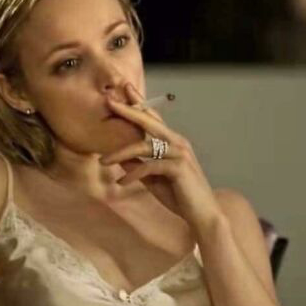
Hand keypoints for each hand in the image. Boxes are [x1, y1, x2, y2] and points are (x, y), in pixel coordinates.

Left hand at [100, 83, 224, 237]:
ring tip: (102, 161)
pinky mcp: (178, 167)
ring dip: (120, 153)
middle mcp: (178, 142)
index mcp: (173, 142)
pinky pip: (149, 166)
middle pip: (149, 121)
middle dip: (129, 110)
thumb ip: (139, 167)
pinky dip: (133, 174)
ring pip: (144, 145)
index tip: (124, 91)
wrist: (203, 215)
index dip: (139, 104)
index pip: (153, 118)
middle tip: (109, 101)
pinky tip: (121, 182)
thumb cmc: (180, 196)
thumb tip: (119, 159)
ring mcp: (179, 153)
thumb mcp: (154, 179)